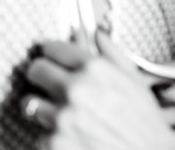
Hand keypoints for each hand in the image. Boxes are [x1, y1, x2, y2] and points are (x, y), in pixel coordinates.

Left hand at [23, 32, 174, 148]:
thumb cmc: (144, 122)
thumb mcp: (135, 80)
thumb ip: (112, 54)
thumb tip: (98, 35)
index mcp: (94, 69)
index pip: (53, 48)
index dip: (52, 52)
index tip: (51, 55)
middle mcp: (76, 90)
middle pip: (35, 70)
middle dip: (42, 74)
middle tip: (51, 82)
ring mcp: (62, 118)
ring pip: (30, 103)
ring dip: (44, 107)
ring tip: (63, 113)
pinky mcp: (53, 142)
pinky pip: (39, 132)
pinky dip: (51, 133)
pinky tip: (70, 133)